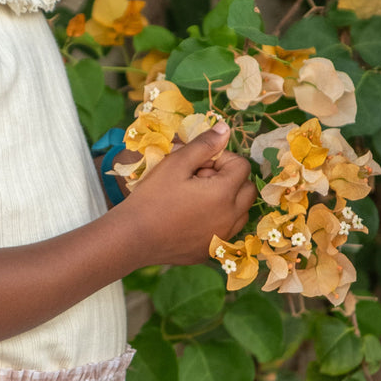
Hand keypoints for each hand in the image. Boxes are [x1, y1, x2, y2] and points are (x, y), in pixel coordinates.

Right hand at [115, 124, 254, 266]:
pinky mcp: (210, 252)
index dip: (222, 159)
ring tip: (197, 198)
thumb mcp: (176, 164)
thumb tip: (225, 129)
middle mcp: (231, 218)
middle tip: (199, 179)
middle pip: (247, 189)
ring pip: (240, 212)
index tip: (198, 164)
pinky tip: (190, 218)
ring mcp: (222, 238)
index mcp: (224, 193)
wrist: (132, 237)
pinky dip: (216, 220)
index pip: (242, 166)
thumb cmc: (152, 197)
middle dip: (229, 178)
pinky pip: (225, 231)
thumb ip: (204, 145)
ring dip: (227, 200)